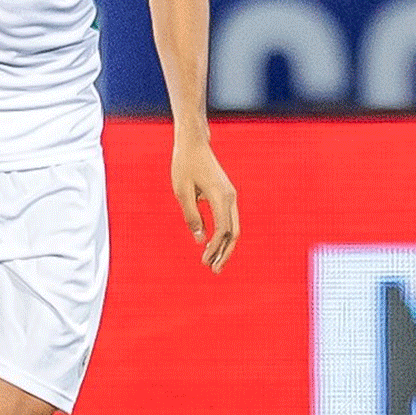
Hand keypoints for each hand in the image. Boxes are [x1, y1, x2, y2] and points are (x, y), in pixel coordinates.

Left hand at [171, 137, 238, 273]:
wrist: (194, 143)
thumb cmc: (184, 165)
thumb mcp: (182, 191)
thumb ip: (191, 216)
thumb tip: (200, 240)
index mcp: (220, 196)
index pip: (223, 229)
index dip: (215, 248)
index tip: (204, 260)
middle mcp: (230, 197)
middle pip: (234, 233)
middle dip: (225, 253)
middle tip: (213, 271)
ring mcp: (231, 196)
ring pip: (234, 228)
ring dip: (225, 247)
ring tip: (214, 263)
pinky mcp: (226, 195)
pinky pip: (229, 220)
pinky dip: (224, 236)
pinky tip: (214, 246)